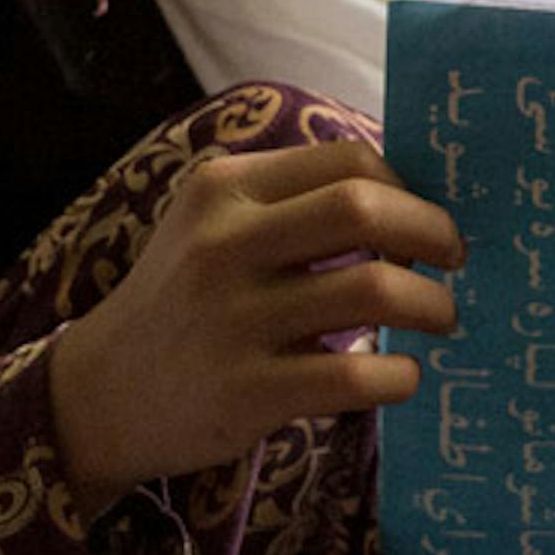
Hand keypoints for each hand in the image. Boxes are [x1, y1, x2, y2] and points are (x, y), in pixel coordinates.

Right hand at [46, 141, 462, 515]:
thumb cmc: (181, 302)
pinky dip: (401, 376)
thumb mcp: (211, 227)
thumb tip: (408, 195)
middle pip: (364, 208)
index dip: (407, 186)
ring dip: (431, 305)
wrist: (100, 394)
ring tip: (440, 319)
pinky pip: (356, 376)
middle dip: (433, 231)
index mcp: (224, 189)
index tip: (423, 218)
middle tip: (453, 259)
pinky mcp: (247, 392)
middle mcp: (225, 245)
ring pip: (374, 292)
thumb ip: (289, 203)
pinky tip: (402, 377)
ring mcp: (234, 320)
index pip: (347, 160)